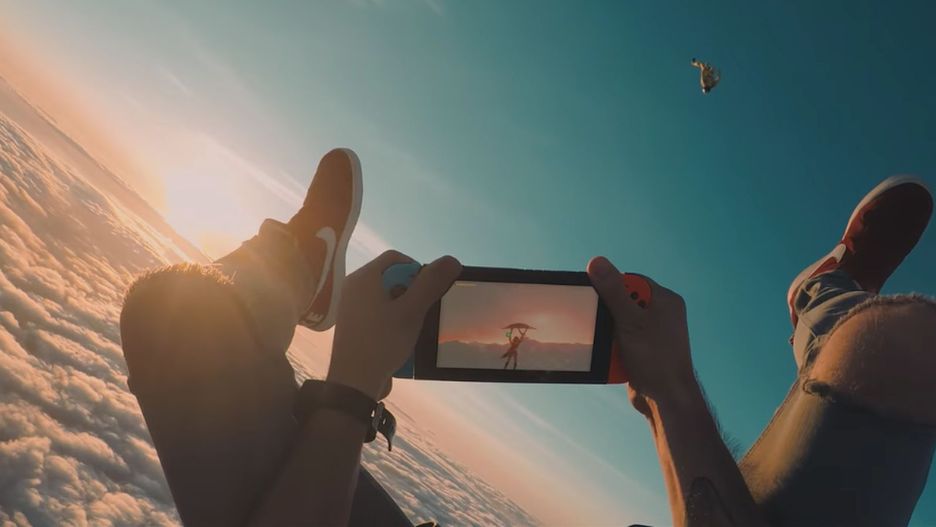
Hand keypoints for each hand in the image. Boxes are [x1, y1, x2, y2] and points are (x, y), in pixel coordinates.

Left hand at [327, 251, 461, 398]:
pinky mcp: (353, 325)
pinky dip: (391, 320)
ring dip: (403, 309)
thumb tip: (451, 260)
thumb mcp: (412, 311)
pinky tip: (397, 338)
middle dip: (410, 292)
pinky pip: (378, 312)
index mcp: (364, 277)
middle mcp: (354, 287)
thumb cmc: (382, 342)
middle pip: (391, 277)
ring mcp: (351, 307)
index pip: (395, 258)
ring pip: (386, 297)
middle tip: (419, 312)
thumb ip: (431, 284)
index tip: (427, 292)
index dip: (417, 269)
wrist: (354, 382)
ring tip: (409, 327)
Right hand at [586, 256, 696, 414]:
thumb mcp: (631, 320)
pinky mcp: (642, 351)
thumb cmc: (657, 359)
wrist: (666, 400)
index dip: (612, 287)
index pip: (631, 282)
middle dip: (609, 316)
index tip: (597, 296)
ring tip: (615, 347)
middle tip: (606, 326)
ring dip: (610, 336)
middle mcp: (660, 315)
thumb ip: (613, 291)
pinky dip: (613, 350)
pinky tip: (616, 359)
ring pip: (617, 325)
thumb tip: (597, 263)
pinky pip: (619, 342)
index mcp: (664, 301)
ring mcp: (652, 335)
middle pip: (622, 304)